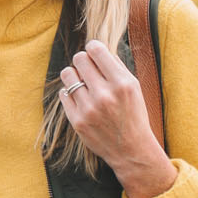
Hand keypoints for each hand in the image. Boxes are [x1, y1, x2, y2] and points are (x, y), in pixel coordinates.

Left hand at [57, 39, 177, 197]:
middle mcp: (104, 95)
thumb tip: (97, 48)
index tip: (94, 52)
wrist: (131, 150)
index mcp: (122, 84)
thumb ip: (116, 66)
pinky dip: (70, 92)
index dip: (93, 47)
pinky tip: (80, 97)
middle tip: (88, 68)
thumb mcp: (134, 87)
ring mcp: (88, 109)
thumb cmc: (133, 115)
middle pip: (79, 59)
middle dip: (83, 60)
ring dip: (74, 75)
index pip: (96, 50)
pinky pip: (63, 93)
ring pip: (68, 74)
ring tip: (82, 82)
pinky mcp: (77, 121)